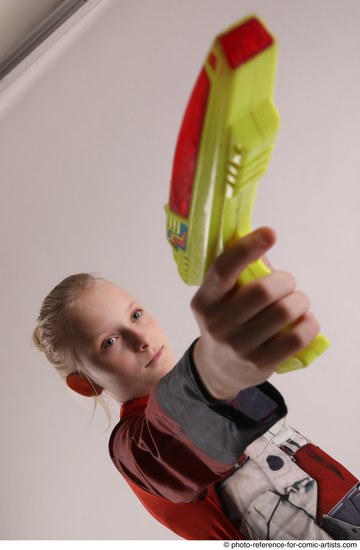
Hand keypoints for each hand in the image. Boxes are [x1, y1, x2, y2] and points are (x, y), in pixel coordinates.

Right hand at [191, 227, 319, 400]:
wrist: (218, 369)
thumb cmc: (226, 321)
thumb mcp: (220, 298)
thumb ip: (240, 273)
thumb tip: (265, 240)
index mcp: (205, 300)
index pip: (224, 269)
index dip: (247, 248)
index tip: (270, 233)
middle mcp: (217, 324)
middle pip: (263, 291)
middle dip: (286, 281)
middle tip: (288, 283)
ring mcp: (238, 347)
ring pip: (284, 313)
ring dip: (300, 301)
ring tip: (299, 302)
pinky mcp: (260, 365)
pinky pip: (296, 338)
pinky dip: (309, 324)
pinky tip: (306, 320)